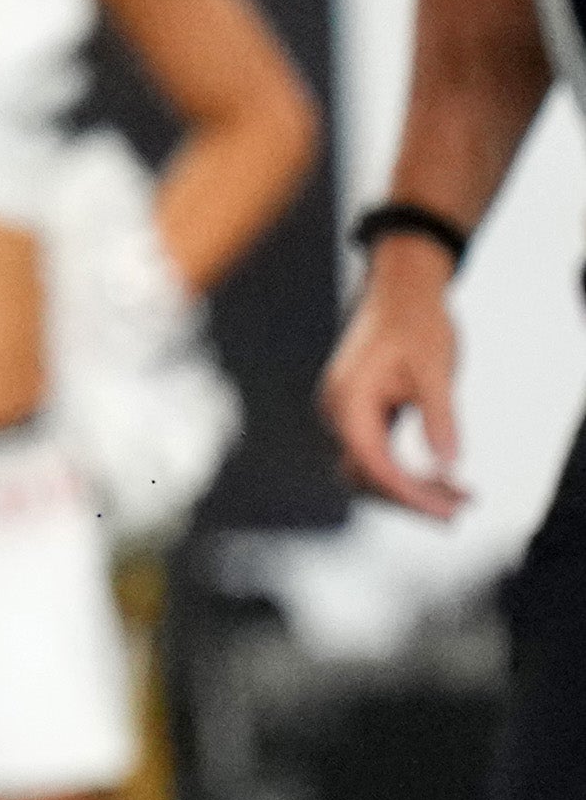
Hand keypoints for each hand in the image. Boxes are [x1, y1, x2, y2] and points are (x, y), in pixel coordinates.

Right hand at [322, 246, 467, 519]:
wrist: (400, 287)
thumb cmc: (417, 321)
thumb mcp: (436, 369)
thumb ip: (440, 418)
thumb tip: (450, 466)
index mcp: (349, 403)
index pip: (375, 466)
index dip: (411, 494)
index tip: (448, 510)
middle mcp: (338, 414)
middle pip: (367, 478)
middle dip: (413, 500)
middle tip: (460, 512)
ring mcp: (345, 415)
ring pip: (372, 470)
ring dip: (413, 488)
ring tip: (461, 498)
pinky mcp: (360, 414)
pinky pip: (377, 454)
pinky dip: (408, 469)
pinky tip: (442, 475)